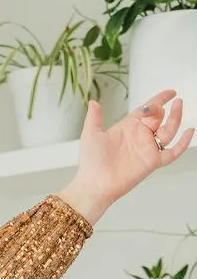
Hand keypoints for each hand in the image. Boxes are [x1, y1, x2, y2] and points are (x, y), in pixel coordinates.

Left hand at [58, 89, 193, 224]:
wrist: (94, 185)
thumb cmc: (90, 163)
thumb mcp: (91, 134)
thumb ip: (94, 118)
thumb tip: (93, 102)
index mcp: (128, 127)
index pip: (148, 109)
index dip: (160, 100)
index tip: (170, 93)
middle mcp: (140, 136)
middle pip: (160, 118)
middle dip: (160, 109)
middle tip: (158, 106)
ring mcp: (147, 149)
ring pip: (169, 130)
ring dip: (176, 117)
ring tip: (178, 105)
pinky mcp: (152, 162)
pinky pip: (172, 152)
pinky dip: (183, 143)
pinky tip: (189, 131)